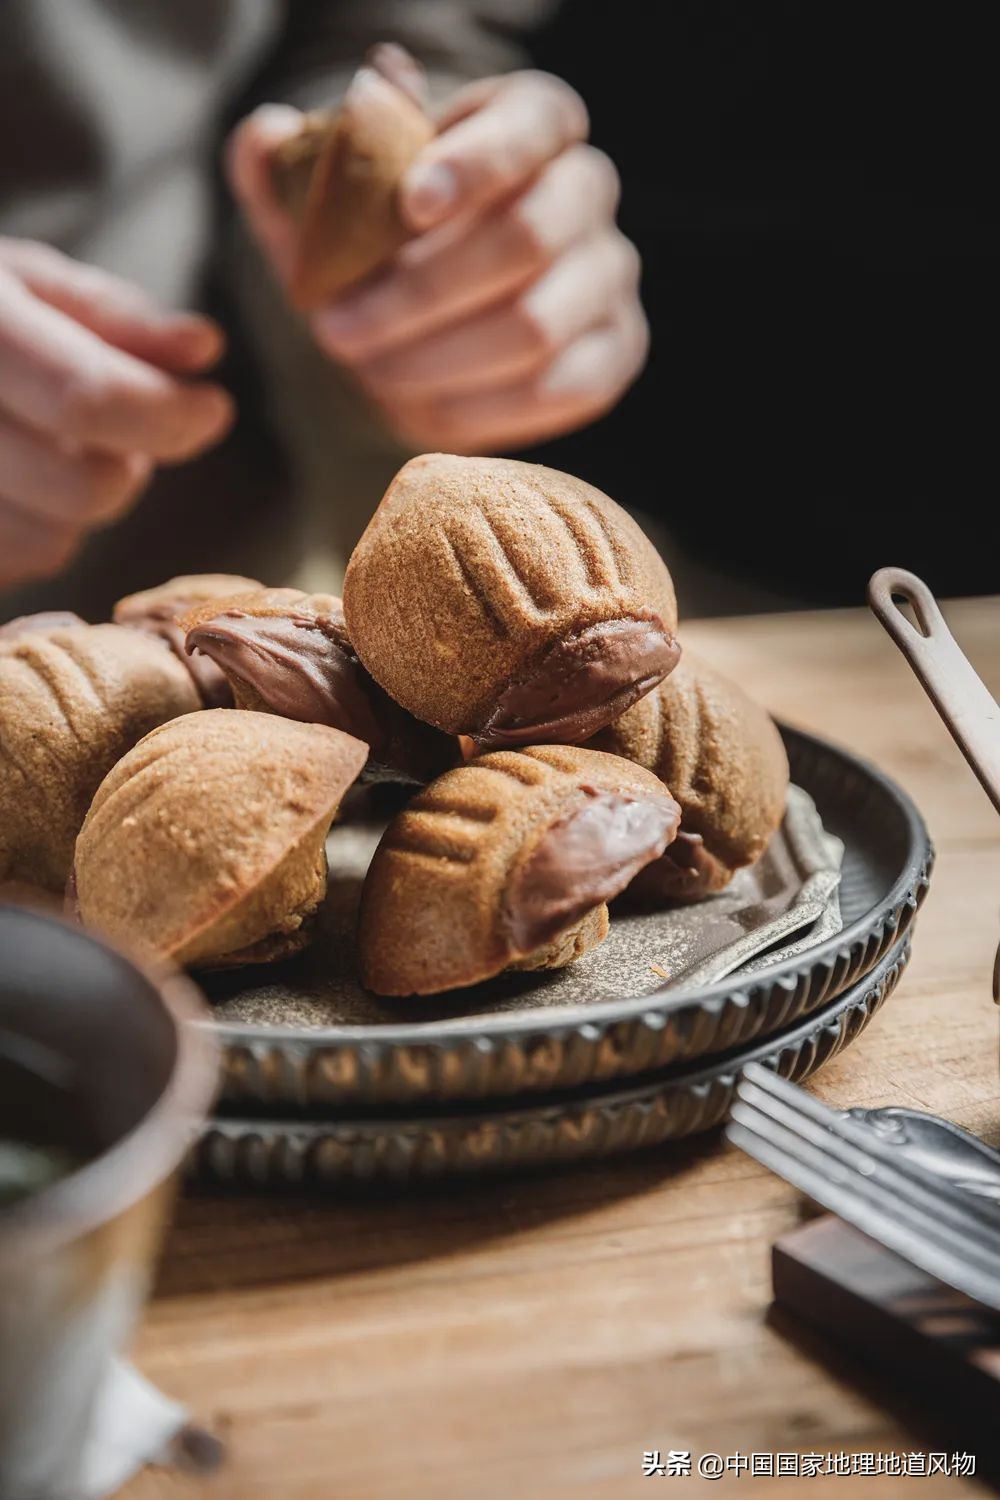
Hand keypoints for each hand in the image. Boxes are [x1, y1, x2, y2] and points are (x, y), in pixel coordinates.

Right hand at [0, 239, 232, 589]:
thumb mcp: (31, 284)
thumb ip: (121, 319)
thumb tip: (205, 347)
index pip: (87, 398)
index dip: (168, 416)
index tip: (212, 408)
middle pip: (83, 488)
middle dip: (123, 465)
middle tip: (111, 429)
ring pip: (51, 540)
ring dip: (75, 505)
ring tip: (42, 447)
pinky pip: (16, 563)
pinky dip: (33, 529)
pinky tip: (10, 481)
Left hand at [230, 57, 646, 451]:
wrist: (421, 326)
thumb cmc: (378, 247)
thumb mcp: (325, 202)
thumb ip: (288, 166)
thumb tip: (265, 138)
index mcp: (532, 121)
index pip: (535, 122)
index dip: (478, 163)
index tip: (407, 206)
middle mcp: (587, 189)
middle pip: (529, 235)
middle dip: (419, 292)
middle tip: (333, 329)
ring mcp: (609, 275)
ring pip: (535, 325)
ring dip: (433, 359)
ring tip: (365, 372)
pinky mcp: (615, 353)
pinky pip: (554, 391)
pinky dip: (474, 408)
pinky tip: (414, 408)